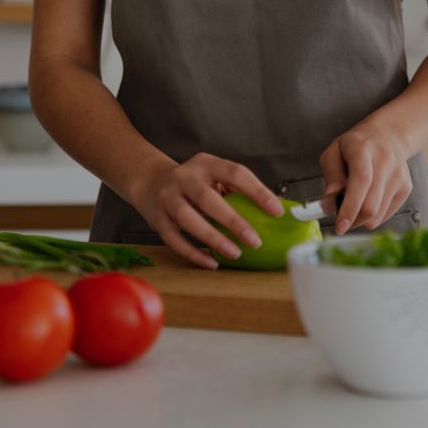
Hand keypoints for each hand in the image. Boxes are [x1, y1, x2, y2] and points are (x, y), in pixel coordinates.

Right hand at [128, 153, 283, 268]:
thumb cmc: (194, 183)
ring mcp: (167, 197)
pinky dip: (192, 253)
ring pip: (187, 218)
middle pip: (207, 198)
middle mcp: (184, 177)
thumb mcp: (213, 176)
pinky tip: (211, 263)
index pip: (235, 173)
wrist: (150, 181)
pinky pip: (173, 238)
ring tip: (235, 253)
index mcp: (206, 164)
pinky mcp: (157, 218)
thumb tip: (274, 211)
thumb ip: (236, 190)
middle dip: (233, 221)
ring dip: (212, 238)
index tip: (277, 211)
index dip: (257, 191)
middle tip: (255, 240)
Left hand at [318, 121, 411, 234]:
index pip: (361, 181)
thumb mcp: (334, 151)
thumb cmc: (356, 146)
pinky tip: (368, 201)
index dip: (350, 207)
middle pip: (371, 205)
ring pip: (378, 215)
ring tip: (354, 206)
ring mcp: (399, 175)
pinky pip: (386, 215)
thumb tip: (331, 196)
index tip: (340, 226)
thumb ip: (330, 174)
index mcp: (363, 149)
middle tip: (342, 219)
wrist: (388, 136)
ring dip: (361, 220)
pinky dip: (373, 216)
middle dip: (353, 220)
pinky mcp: (406, 187)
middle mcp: (385, 161)